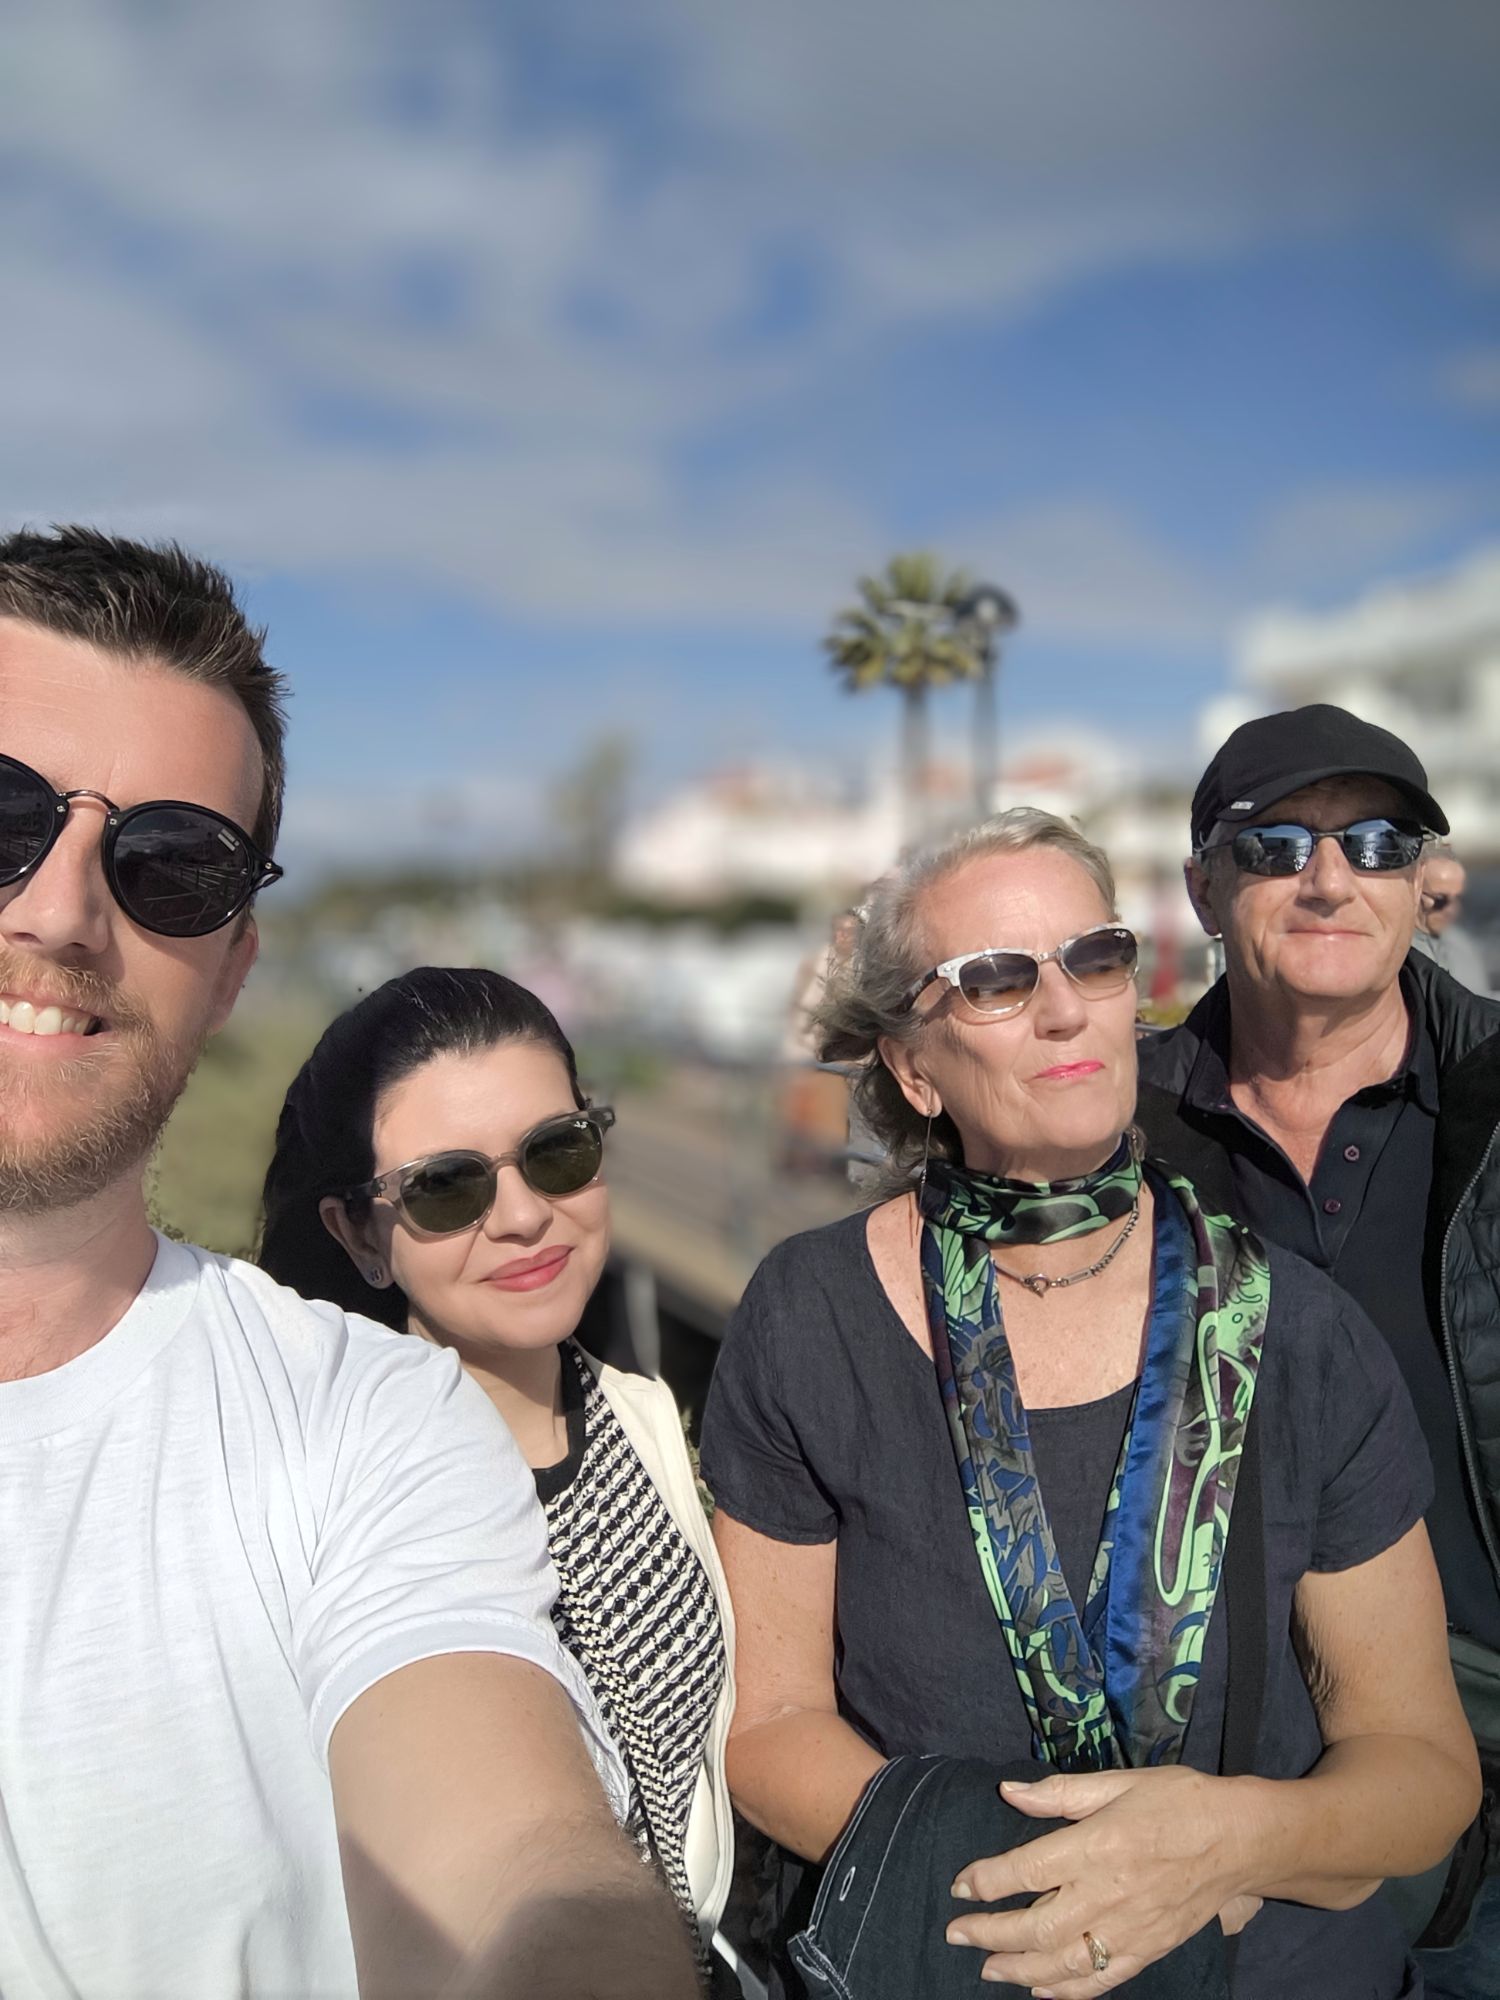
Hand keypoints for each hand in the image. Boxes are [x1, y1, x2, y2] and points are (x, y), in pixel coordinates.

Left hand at [944, 1766, 1260, 1997]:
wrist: (1240, 1840)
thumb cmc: (1178, 1801)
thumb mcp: (1119, 1781)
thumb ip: (1060, 1792)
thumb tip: (1009, 1792)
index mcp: (1096, 1845)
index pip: (1027, 1871)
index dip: (987, 1881)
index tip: (959, 1885)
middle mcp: (1108, 1893)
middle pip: (1036, 1925)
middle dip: (989, 1933)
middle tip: (956, 1934)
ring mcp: (1129, 1929)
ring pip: (1063, 1962)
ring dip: (1019, 1969)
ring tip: (987, 1968)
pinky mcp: (1148, 1950)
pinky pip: (1101, 1980)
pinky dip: (1067, 1991)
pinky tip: (1041, 1991)